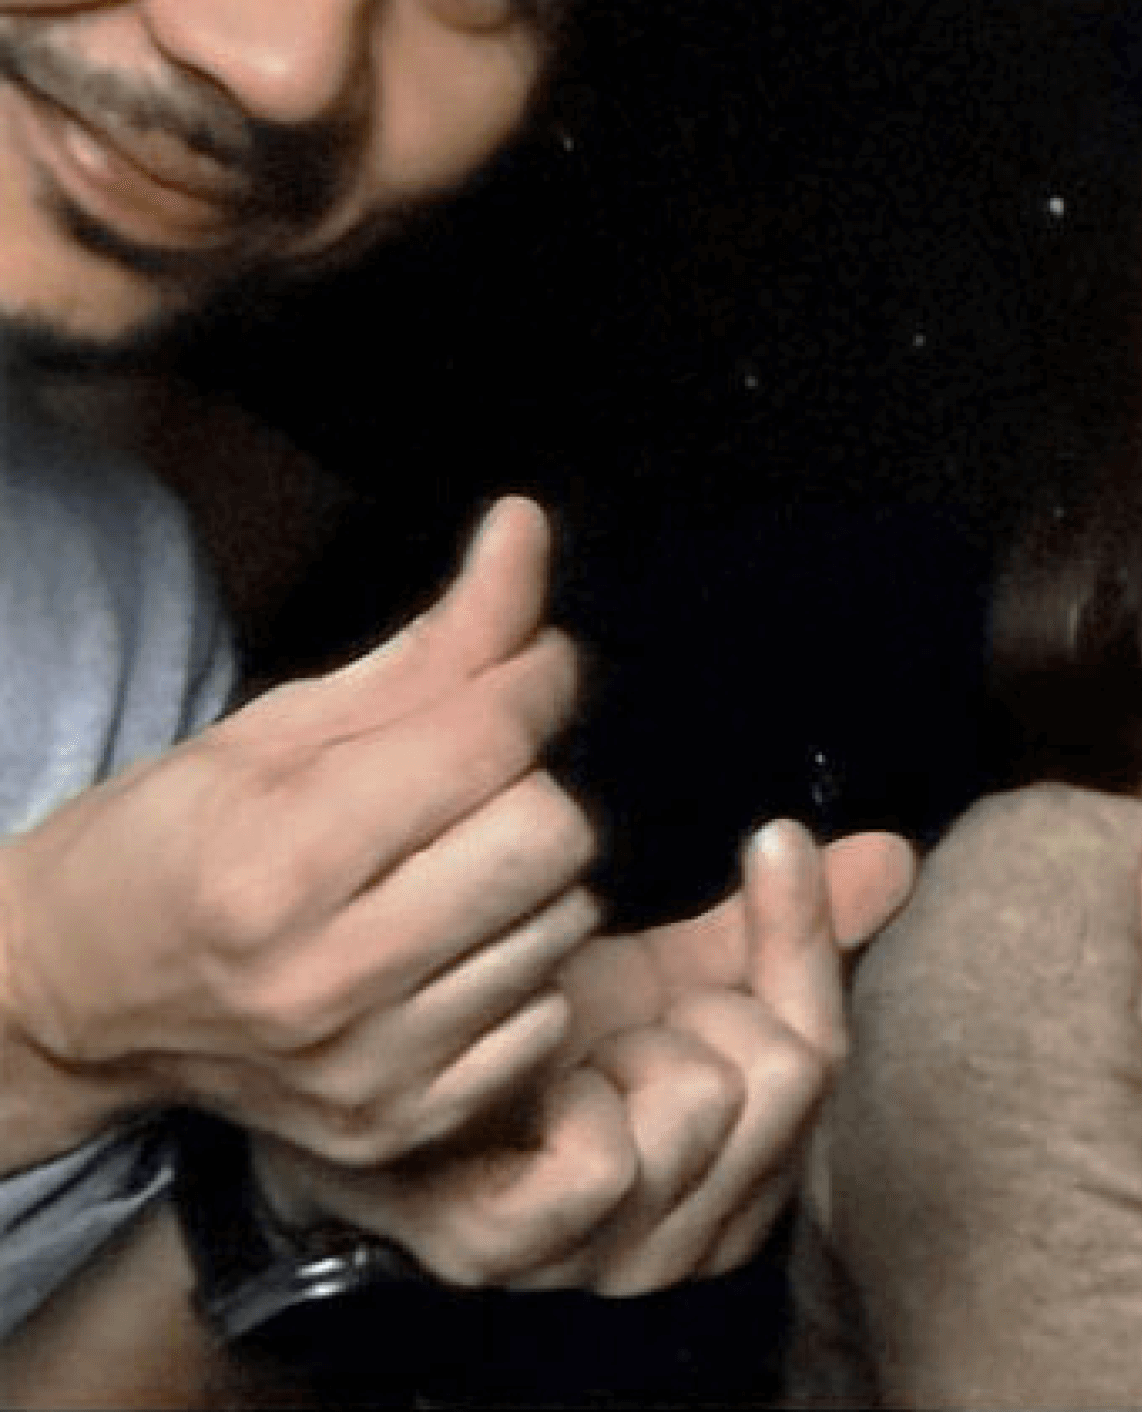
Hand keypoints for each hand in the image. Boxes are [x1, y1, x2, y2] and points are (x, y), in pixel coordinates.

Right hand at [0, 501, 596, 1167]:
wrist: (67, 1007)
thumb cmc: (173, 844)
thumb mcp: (279, 728)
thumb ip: (433, 645)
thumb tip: (529, 526)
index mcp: (274, 863)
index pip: (489, 743)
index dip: (537, 677)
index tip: (534, 664)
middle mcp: (322, 980)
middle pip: (550, 835)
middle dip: (531, 784)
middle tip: (477, 782)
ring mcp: (364, 1068)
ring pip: (563, 923)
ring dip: (531, 878)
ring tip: (448, 868)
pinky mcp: (398, 1126)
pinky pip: (545, 1017)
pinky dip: (519, 970)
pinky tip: (448, 950)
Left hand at [268, 821, 916, 1293]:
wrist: (359, 1064)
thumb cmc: (521, 1032)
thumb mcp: (667, 975)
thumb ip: (778, 934)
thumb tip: (896, 856)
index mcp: (739, 1180)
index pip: (824, 1052)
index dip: (801, 942)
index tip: (774, 842)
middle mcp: (687, 1240)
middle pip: (786, 1072)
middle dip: (701, 1006)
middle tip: (618, 1011)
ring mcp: (597, 1258)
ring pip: (705, 1102)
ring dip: (627, 1044)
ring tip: (566, 1048)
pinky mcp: (506, 1249)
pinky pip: (610, 1157)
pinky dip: (569, 1095)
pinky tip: (529, 1083)